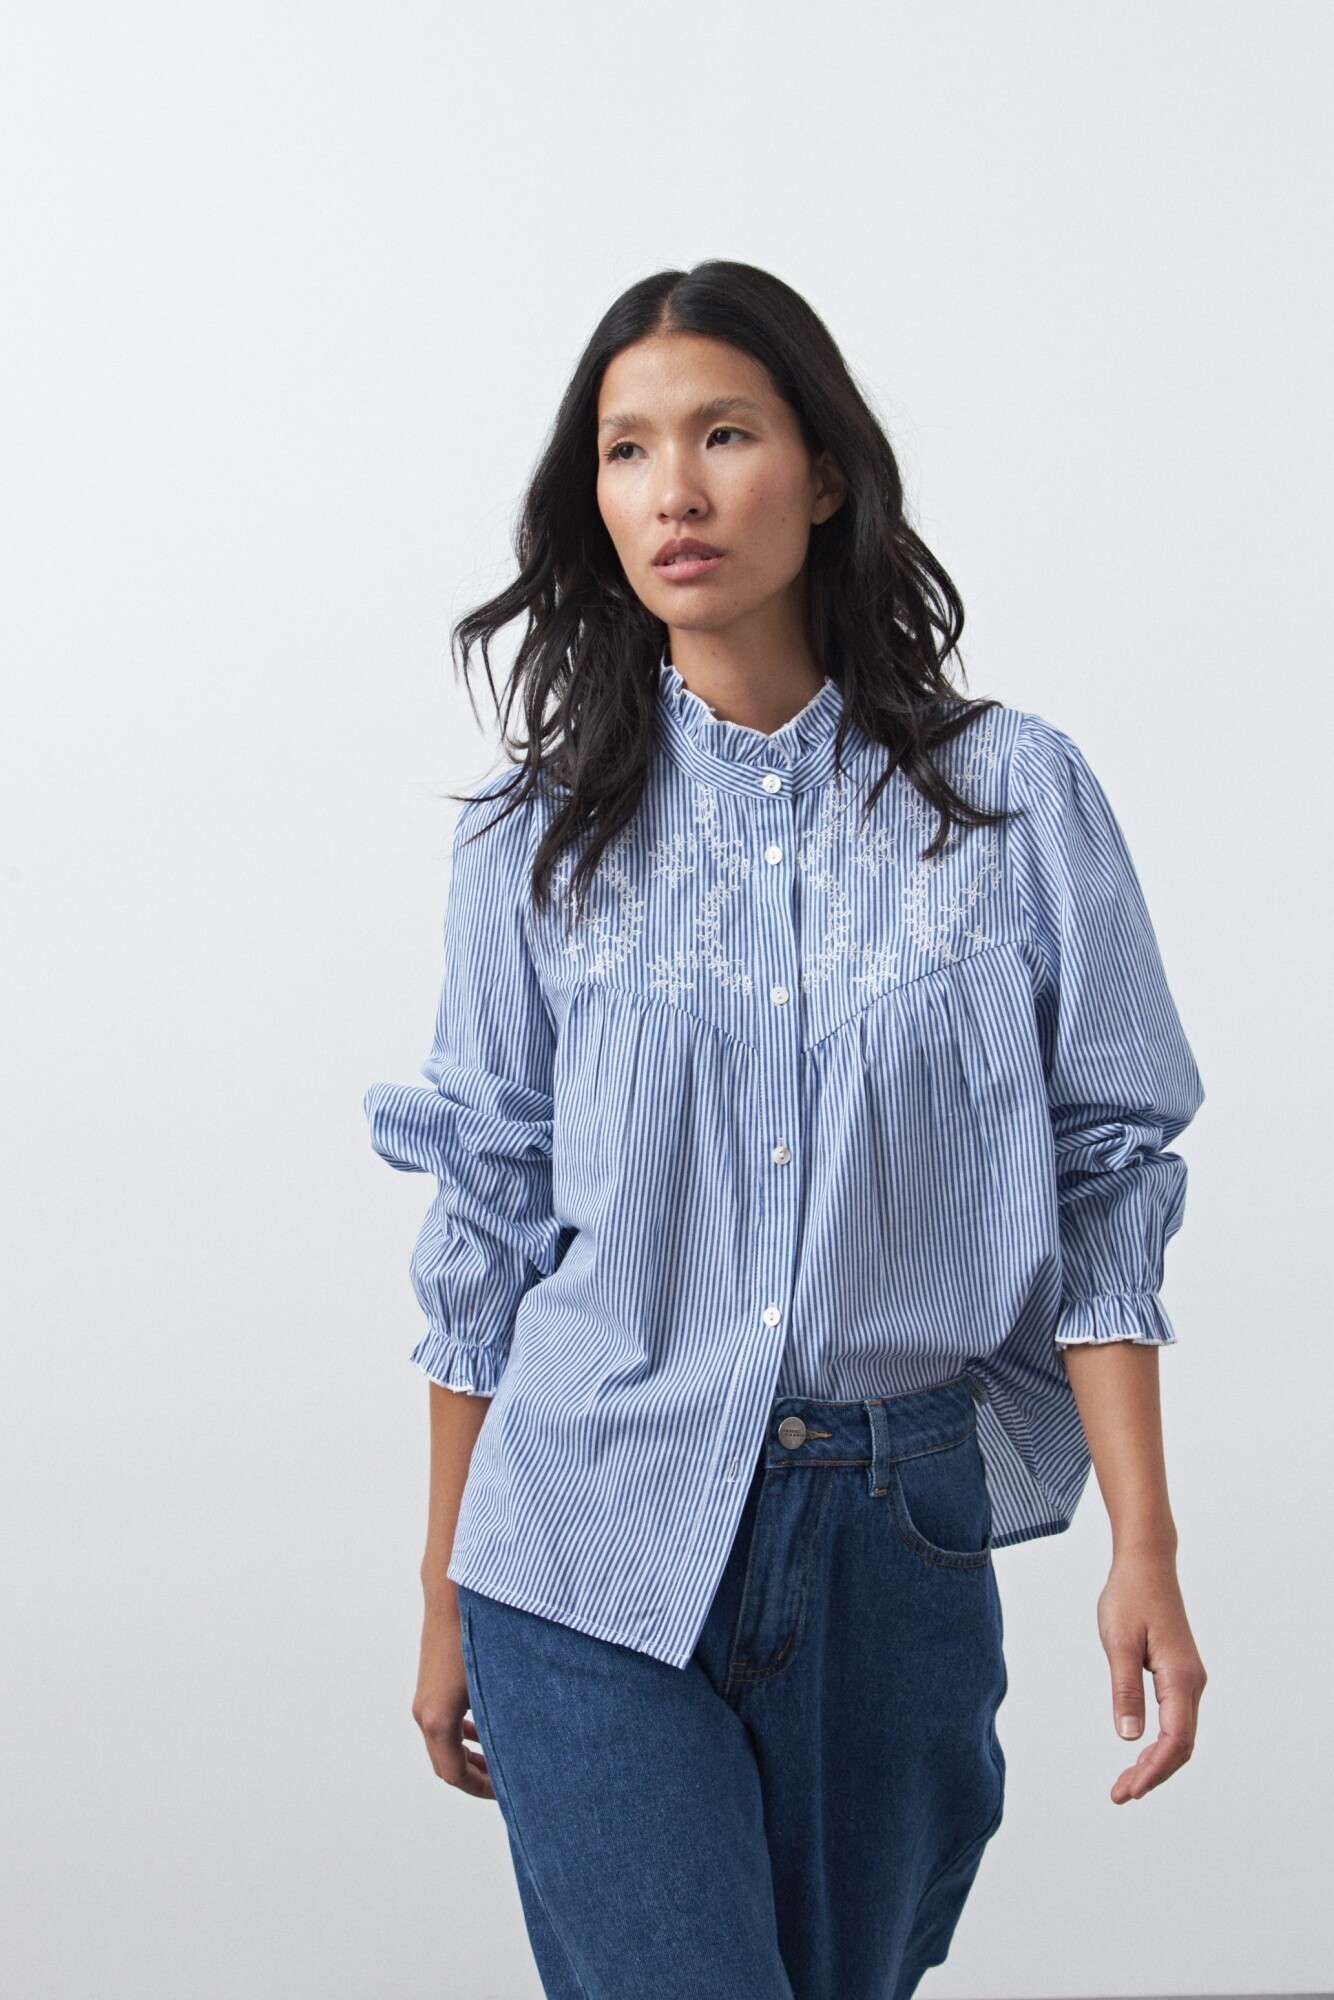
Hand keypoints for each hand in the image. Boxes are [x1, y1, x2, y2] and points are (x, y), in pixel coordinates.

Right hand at [413, 1585, 495, 1799]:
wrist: (454, 1594)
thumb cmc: (479, 1635)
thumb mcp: (496, 1685)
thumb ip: (506, 1721)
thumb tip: (533, 1748)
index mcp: (438, 1720)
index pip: (453, 1775)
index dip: (480, 1789)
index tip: (504, 1795)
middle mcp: (425, 1712)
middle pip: (445, 1764)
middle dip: (475, 1777)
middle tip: (505, 1784)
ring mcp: (424, 1698)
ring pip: (442, 1744)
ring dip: (466, 1756)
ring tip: (494, 1761)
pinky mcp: (429, 1683)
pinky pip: (441, 1723)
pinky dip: (459, 1734)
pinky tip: (480, 1729)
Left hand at [1096, 1548, 1206, 1802]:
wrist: (1146, 1564)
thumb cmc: (1130, 1597)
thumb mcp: (1118, 1642)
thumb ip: (1125, 1689)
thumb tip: (1130, 1737)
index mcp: (1180, 1677)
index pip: (1175, 1740)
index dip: (1153, 1771)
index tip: (1128, 1790)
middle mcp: (1192, 1682)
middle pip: (1180, 1745)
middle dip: (1153, 1775)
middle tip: (1120, 1794)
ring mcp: (1188, 1679)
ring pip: (1179, 1735)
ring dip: (1155, 1763)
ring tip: (1126, 1783)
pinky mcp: (1178, 1674)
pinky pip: (1175, 1720)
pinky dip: (1159, 1744)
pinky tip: (1139, 1754)